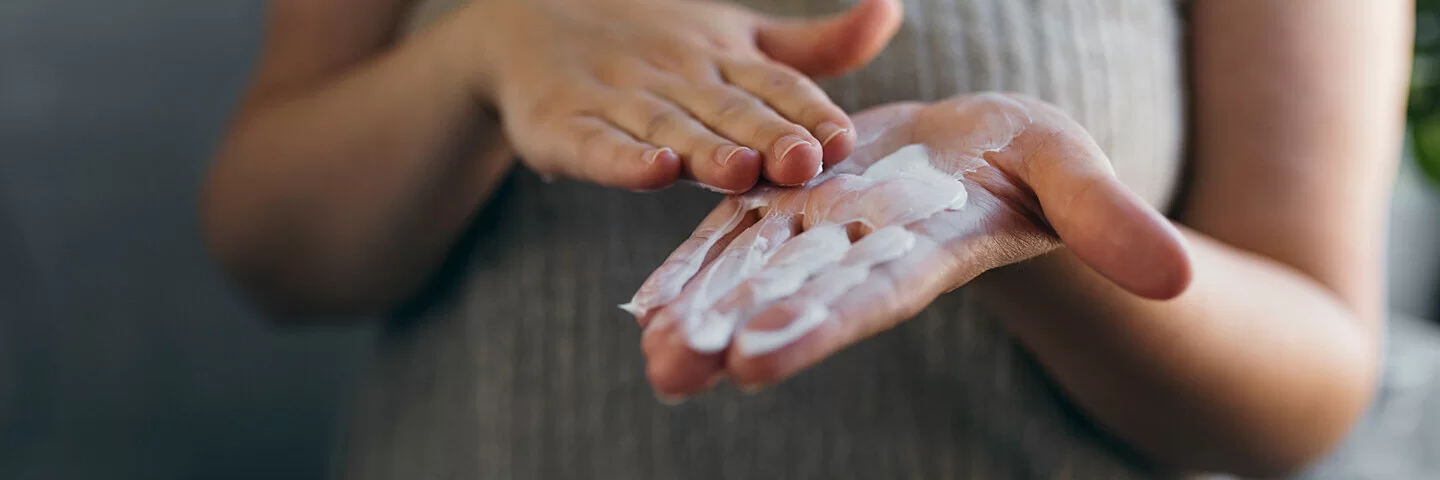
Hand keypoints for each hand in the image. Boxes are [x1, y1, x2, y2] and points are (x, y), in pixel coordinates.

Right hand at [454, 0, 902, 191]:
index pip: (775, 85)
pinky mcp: (564, 125)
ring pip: (669, 127)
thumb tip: (892, 11)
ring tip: (738, 171)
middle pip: (729, 109)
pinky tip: (652, 171)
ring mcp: (619, 99)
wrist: (530, 22)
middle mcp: (677, 76)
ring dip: (704, 149)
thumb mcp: (739, 39)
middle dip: (767, 135)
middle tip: (804, 161)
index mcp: (724, 58)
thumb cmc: (658, 46)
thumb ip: (814, 48)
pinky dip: (621, 160)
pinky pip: (597, 144)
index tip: (842, 139)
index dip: (808, 111)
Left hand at [623, 93, 1193, 396]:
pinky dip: (693, 267)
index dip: (817, 322)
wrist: (974, 146)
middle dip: (736, 332)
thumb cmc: (1032, 160)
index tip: (761, 359)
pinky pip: (733, 235)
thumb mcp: (1071, 170)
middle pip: (793, 297)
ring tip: (650, 356)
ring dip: (698, 314)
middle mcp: (860, 256)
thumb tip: (1179, 277)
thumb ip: (1108, 220)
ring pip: (751, 276)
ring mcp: (817, 234)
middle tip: (675, 371)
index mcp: (926, 250)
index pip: (869, 293)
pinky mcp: (788, 207)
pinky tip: (648, 305)